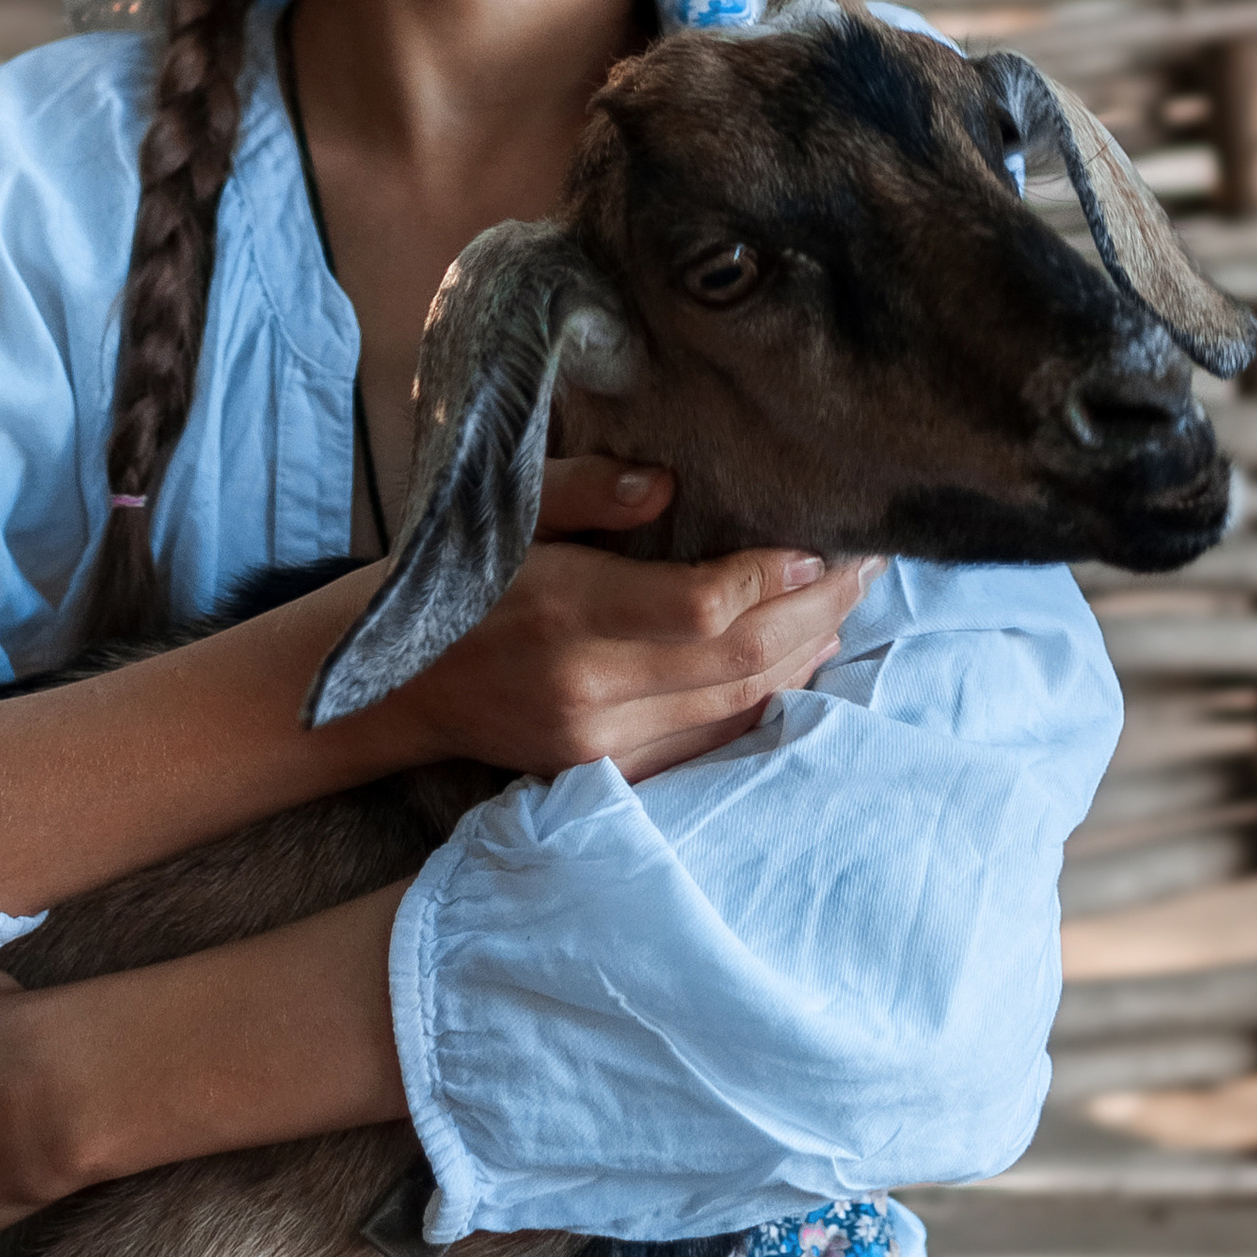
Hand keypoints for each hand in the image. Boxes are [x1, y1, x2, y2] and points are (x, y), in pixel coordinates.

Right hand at [398, 456, 880, 782]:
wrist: (390, 688)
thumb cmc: (456, 580)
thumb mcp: (509, 510)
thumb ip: (588, 491)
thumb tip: (670, 482)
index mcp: (566, 614)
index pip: (704, 607)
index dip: (776, 577)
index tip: (822, 540)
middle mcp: (590, 692)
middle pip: (740, 659)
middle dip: (817, 610)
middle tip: (866, 565)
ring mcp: (601, 745)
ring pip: (739, 705)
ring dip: (807, 654)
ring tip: (848, 602)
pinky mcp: (607, 774)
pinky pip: (712, 740)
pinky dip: (768, 697)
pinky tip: (801, 657)